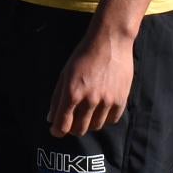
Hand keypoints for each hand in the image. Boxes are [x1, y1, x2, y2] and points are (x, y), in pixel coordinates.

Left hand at [46, 22, 137, 136]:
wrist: (110, 42)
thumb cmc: (84, 55)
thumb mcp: (65, 74)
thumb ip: (57, 98)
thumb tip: (51, 118)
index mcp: (73, 92)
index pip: (63, 124)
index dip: (57, 131)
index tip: (56, 130)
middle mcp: (90, 99)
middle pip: (79, 129)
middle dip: (72, 128)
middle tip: (72, 121)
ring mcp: (107, 100)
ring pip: (96, 126)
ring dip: (89, 123)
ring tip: (87, 113)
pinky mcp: (121, 99)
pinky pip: (112, 120)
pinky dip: (104, 119)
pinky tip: (100, 111)